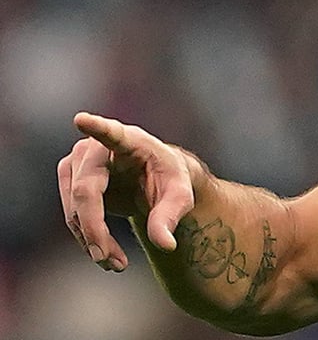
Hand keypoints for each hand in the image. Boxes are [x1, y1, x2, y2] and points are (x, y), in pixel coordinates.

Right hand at [58, 112, 196, 271]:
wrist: (156, 181)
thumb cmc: (171, 180)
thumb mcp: (181, 196)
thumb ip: (171, 217)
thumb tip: (166, 244)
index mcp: (131, 141)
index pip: (112, 133)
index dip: (97, 127)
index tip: (82, 120)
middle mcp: (97, 147)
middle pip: (85, 191)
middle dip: (95, 229)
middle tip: (111, 262)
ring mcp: (78, 162)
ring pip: (73, 208)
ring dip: (91, 240)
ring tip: (117, 264)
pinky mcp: (69, 179)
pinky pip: (72, 215)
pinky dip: (88, 238)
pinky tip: (107, 255)